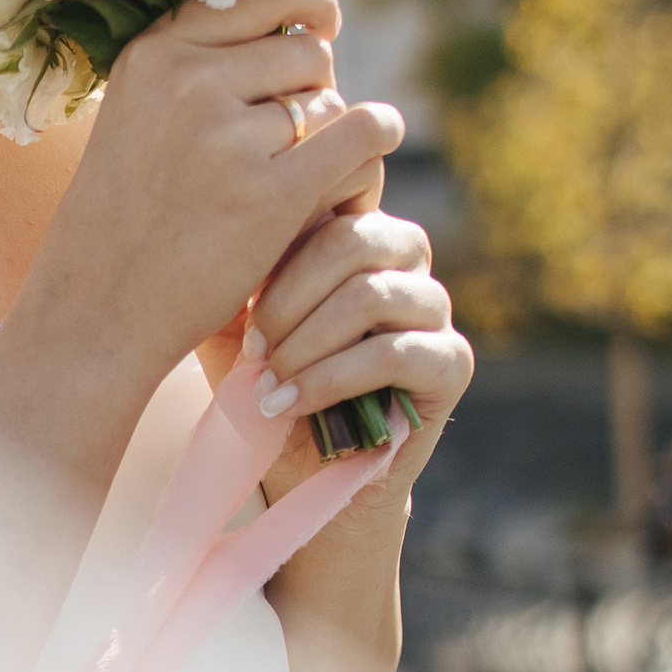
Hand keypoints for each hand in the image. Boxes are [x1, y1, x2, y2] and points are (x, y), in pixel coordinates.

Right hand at [41, 0, 408, 395]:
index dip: (304, 3)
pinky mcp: (269, 196)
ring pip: (327, 101)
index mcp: (154, 53)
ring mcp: (229, 138)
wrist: (96, 313)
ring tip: (307, 176)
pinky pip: (359, 135)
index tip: (320, 24)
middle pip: (303, 51)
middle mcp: (190, 81)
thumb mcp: (134, 119)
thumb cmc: (122, 223)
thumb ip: (195, 70)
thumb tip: (291, 27)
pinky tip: (376, 149)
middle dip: (314, 88)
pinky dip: (377, 137)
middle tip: (301, 136)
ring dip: (331, 133)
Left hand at [244, 183, 473, 478]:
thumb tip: (219, 227)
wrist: (301, 476)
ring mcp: (434, 307)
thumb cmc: (267, 389)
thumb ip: (235, 278)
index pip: (329, 196)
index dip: (278, 243)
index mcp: (356, 230)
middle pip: (354, 237)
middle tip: (253, 347)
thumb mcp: (234, 329)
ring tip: (269, 384)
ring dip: (307, 344)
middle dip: (289, 297)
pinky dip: (332, 379)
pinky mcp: (452, 363)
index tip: (235, 300)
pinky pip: (394, 352)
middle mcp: (405, 258)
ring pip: (372, 294)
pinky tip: (292, 404)